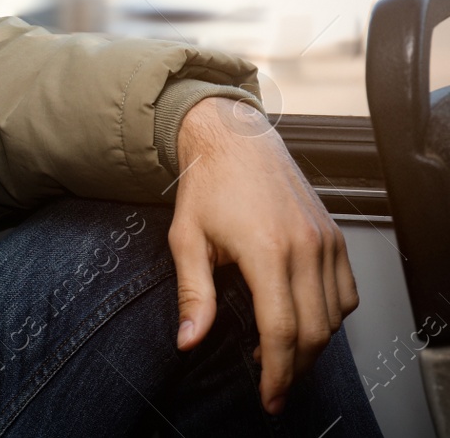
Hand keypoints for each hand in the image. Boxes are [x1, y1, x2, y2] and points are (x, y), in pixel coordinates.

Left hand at [168, 96, 357, 414]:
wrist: (235, 138)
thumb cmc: (209, 183)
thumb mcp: (186, 239)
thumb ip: (192, 295)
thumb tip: (189, 339)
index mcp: (267, 250)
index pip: (281, 330)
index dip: (277, 372)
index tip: (268, 395)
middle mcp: (306, 247)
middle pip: (313, 332)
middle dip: (294, 368)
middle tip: (273, 385)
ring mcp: (326, 241)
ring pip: (334, 317)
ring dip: (312, 345)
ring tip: (280, 354)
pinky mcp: (335, 237)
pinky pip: (347, 293)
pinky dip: (330, 316)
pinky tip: (302, 320)